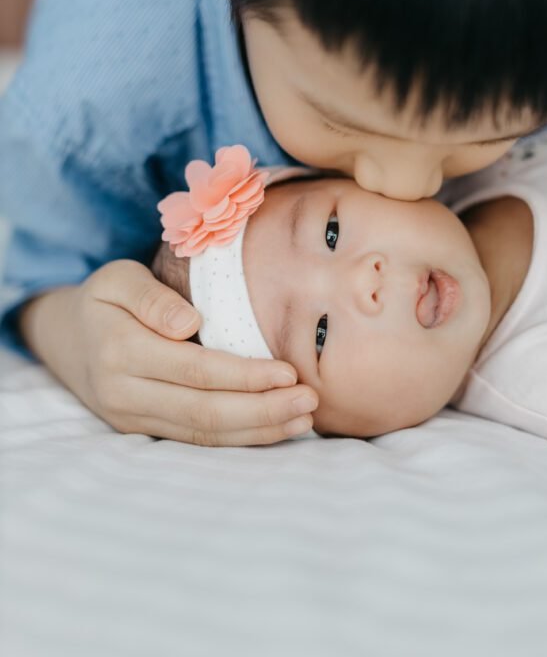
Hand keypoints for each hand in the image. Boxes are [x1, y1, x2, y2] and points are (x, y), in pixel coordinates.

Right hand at [36, 259, 317, 444]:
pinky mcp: (143, 432)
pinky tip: (274, 430)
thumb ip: (151, 298)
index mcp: (121, 351)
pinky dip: (239, 439)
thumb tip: (190, 322)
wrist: (63, 340)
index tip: (288, 372)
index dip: (245, 375)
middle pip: (204, 411)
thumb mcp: (116, 279)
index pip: (196, 370)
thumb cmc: (103, 300)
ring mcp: (132, 419)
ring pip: (203, 435)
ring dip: (258, 431)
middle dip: (262, 410)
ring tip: (303, 419)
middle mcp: (125, 394)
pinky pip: (196, 441)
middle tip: (310, 400)